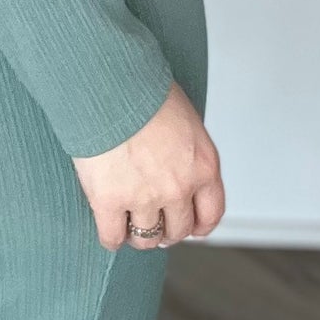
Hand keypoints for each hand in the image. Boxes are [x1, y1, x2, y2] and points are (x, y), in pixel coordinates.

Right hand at [71, 79, 223, 250]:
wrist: (110, 81)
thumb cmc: (142, 88)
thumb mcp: (184, 118)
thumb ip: (186, 149)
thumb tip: (175, 162)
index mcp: (203, 166)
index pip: (211, 213)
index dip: (199, 225)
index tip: (190, 227)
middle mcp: (179, 187)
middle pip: (178, 230)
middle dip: (167, 231)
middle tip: (155, 226)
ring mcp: (144, 197)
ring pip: (146, 238)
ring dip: (139, 236)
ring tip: (129, 226)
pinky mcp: (109, 200)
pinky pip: (112, 236)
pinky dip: (111, 238)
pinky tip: (109, 231)